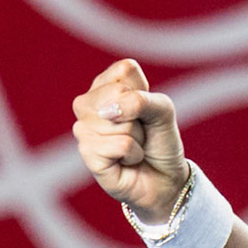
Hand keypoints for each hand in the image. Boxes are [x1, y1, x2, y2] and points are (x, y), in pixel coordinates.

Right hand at [71, 58, 188, 221]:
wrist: (164, 177)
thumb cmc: (159, 139)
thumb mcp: (162, 110)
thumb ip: (140, 100)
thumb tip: (109, 112)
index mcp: (105, 86)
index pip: (125, 69)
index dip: (145, 91)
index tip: (145, 109)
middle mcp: (88, 105)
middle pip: (119, 93)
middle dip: (140, 115)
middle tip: (139, 130)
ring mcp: (83, 129)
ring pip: (119, 120)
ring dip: (137, 137)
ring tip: (133, 146)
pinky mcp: (86, 153)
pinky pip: (120, 144)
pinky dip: (134, 153)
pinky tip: (126, 160)